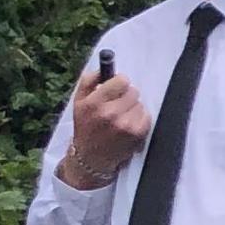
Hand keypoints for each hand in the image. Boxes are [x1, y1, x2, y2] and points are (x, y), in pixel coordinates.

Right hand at [59, 60, 151, 189]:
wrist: (91, 157)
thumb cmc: (86, 126)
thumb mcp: (78, 101)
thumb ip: (89, 80)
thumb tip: (104, 67)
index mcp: (93, 103)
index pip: (121, 80)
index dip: (120, 83)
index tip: (117, 88)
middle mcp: (109, 114)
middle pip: (133, 91)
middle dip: (126, 96)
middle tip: (118, 105)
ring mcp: (125, 125)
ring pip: (140, 103)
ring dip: (133, 108)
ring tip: (121, 117)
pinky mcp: (137, 134)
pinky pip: (146, 115)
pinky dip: (140, 118)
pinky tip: (128, 125)